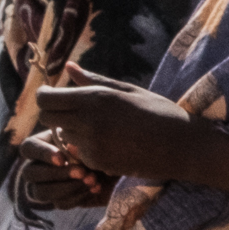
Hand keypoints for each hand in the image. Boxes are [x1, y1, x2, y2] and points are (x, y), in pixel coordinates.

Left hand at [29, 74, 205, 189]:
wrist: (182, 146)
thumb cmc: (158, 111)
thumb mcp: (127, 90)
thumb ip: (93, 80)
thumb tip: (69, 67)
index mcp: (95, 98)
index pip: (46, 98)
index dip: (46, 96)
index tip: (54, 94)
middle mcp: (88, 122)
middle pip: (47, 118)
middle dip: (55, 113)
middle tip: (74, 111)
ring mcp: (91, 145)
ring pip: (62, 136)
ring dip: (71, 131)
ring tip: (99, 127)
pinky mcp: (97, 163)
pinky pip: (78, 153)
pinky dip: (86, 148)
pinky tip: (110, 143)